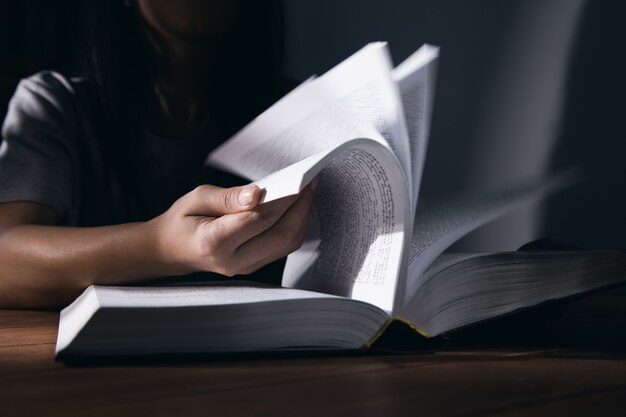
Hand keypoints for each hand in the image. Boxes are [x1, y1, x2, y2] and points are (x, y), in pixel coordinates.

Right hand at [150, 181, 315, 276]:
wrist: (171, 250)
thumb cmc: (183, 220)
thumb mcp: (197, 198)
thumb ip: (228, 198)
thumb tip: (257, 194)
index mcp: (214, 242)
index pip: (257, 220)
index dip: (283, 200)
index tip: (299, 179)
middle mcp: (233, 260)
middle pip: (280, 235)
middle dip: (300, 207)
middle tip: (310, 181)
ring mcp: (246, 267)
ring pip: (286, 243)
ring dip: (301, 215)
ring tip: (307, 189)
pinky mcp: (255, 265)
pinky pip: (282, 246)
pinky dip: (293, 223)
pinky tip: (296, 205)